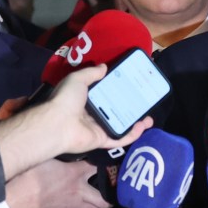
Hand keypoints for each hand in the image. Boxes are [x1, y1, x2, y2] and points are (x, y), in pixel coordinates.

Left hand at [0, 65, 152, 179]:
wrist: (58, 123)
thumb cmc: (66, 100)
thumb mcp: (77, 79)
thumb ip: (91, 73)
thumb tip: (104, 66)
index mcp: (86, 100)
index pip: (106, 95)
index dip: (119, 91)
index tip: (132, 86)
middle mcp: (93, 114)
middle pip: (116, 111)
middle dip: (131, 108)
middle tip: (144, 103)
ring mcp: (98, 128)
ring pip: (121, 126)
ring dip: (136, 122)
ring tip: (149, 117)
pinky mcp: (102, 140)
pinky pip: (120, 138)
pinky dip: (133, 134)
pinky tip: (143, 126)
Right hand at [5, 159, 110, 207]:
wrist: (20, 197)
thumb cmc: (31, 174)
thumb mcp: (49, 158)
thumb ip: (61, 157)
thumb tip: (64, 149)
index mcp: (77, 172)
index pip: (97, 167)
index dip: (105, 166)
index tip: (108, 166)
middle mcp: (79, 190)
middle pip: (102, 198)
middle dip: (107, 199)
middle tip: (109, 197)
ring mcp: (73, 205)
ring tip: (97, 206)